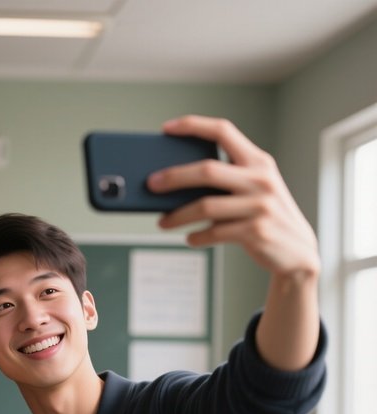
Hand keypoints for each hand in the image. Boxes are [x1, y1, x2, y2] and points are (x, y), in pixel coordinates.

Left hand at [148, 115, 319, 281]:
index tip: (166, 128)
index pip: (224, 131)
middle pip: (207, 170)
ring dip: (178, 216)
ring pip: (205, 205)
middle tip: (150, 184)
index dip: (193, 126)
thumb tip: (174, 185)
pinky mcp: (256, 231)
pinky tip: (190, 238)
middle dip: (174, 176)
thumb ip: (226, 182)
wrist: (298, 252)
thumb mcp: (253, 191)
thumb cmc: (263, 217)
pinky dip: (197, 236)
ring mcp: (260, 205)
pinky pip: (214, 232)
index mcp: (259, 161)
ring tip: (162, 222)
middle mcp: (261, 179)